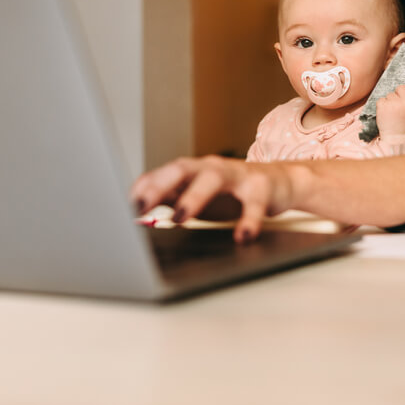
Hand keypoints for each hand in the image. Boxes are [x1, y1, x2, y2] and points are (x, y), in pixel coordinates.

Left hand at [130, 156, 294, 241]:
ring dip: (194, 197)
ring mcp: (238, 174)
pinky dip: (248, 220)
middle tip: (141, 208)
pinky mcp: (262, 187)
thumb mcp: (198, 195)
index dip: (142, 188)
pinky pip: (254, 204)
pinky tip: (242, 236)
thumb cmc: (234, 192)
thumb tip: (136, 208)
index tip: (124, 207)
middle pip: (181, 169)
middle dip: (158, 187)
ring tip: (179, 218)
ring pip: (213, 178)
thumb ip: (170, 199)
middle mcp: (212, 168)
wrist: (280, 183)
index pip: (161, 174)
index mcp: (194, 170)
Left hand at [375, 84, 404, 137]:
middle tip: (398, 104)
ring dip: (390, 101)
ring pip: (390, 94)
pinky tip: (386, 113)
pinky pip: (381, 99)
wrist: (397, 139)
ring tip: (392, 112)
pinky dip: (382, 105)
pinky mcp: (383, 106)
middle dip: (399, 93)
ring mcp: (394, 103)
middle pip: (401, 87)